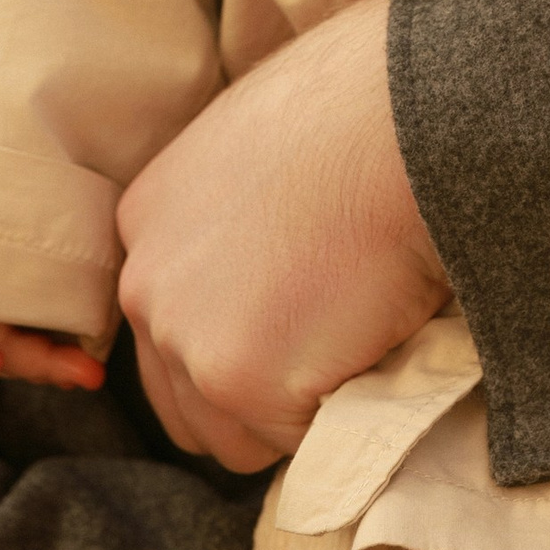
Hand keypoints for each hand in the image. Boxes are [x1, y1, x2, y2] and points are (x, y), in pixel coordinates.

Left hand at [115, 0, 447, 472]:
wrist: (403, 119)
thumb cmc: (367, 106)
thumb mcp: (271, 148)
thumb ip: (248, 216)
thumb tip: (287, 263)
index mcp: (149, 222)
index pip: (171, 329)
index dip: (239, 343)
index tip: (301, 329)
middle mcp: (146, 285)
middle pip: (187, 401)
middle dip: (257, 398)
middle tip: (337, 351)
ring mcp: (188, 338)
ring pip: (238, 439)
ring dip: (298, 416)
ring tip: (361, 345)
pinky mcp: (242, 380)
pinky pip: (300, 443)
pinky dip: (345, 417)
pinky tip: (379, 347)